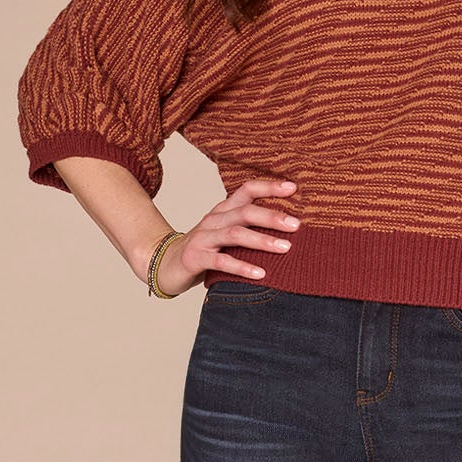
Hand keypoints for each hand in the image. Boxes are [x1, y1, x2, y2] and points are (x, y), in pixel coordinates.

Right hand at [154, 177, 300, 293]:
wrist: (165, 265)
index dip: (269, 187)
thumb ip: (249, 228)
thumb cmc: (205, 250)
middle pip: (245, 212)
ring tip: (285, 247)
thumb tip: (289, 228)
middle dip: (272, 216)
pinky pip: (221, 261)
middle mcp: (213, 219)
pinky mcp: (195, 257)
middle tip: (297, 225)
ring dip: (262, 240)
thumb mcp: (226, 234)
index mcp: (223, 210)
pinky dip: (242, 267)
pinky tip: (261, 274)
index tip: (294, 188)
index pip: (246, 190)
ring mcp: (203, 238)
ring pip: (235, 234)